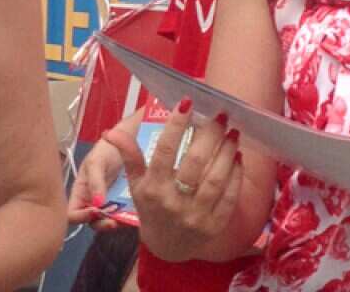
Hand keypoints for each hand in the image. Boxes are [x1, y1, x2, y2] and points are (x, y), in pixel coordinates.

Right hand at [66, 137, 125, 231]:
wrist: (126, 141)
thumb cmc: (106, 150)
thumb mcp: (96, 162)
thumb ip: (95, 182)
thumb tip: (97, 204)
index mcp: (80, 192)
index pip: (71, 213)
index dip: (78, 217)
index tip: (93, 212)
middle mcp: (90, 200)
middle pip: (89, 222)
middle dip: (99, 224)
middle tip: (112, 222)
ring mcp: (106, 203)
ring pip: (104, 221)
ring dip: (111, 223)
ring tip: (122, 220)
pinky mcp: (120, 203)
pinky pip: (119, 215)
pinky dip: (123, 219)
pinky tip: (129, 215)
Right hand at [104, 97, 242, 262]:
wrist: (167, 247)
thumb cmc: (151, 209)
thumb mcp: (136, 184)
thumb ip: (129, 156)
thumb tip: (111, 132)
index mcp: (153, 189)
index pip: (165, 152)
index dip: (176, 126)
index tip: (187, 102)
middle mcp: (174, 202)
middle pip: (195, 163)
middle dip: (209, 135)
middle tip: (220, 114)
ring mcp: (196, 216)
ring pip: (215, 179)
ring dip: (226, 152)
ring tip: (233, 132)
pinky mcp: (215, 225)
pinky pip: (230, 197)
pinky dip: (236, 175)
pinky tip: (237, 156)